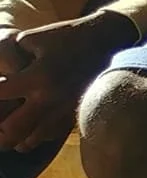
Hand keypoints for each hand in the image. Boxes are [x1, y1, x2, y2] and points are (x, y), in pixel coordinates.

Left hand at [0, 14, 131, 152]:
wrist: (105, 41)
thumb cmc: (67, 36)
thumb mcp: (33, 38)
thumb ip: (7, 57)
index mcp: (38, 76)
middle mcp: (50, 98)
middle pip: (11, 130)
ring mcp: (63, 109)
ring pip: (29, 141)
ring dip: (14, 138)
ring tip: (9, 131)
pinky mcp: (74, 114)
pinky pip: (49, 137)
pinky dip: (35, 137)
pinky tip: (31, 128)